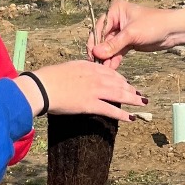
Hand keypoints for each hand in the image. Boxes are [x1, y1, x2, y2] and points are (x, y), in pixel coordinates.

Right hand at [16, 60, 146, 120]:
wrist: (42, 87)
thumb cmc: (49, 78)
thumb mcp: (67, 69)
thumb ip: (79, 72)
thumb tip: (82, 78)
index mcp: (89, 66)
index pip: (110, 72)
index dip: (121, 79)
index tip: (126, 83)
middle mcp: (95, 77)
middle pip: (119, 83)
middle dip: (131, 89)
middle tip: (139, 95)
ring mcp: (95, 90)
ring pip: (119, 94)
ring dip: (133, 99)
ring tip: (142, 103)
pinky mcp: (91, 104)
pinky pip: (111, 109)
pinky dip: (122, 114)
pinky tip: (131, 117)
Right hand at [89, 1, 184, 60]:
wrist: (173, 31)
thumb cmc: (154, 25)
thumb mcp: (132, 34)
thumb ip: (113, 44)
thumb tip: (96, 52)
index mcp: (115, 10)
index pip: (99, 27)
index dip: (95, 42)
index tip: (91, 55)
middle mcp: (116, 19)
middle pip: (103, 37)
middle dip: (101, 51)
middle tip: (97, 64)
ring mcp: (122, 31)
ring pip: (109, 46)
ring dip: (107, 57)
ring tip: (105, 69)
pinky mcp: (128, 41)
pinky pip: (117, 51)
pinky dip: (114, 58)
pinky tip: (111, 67)